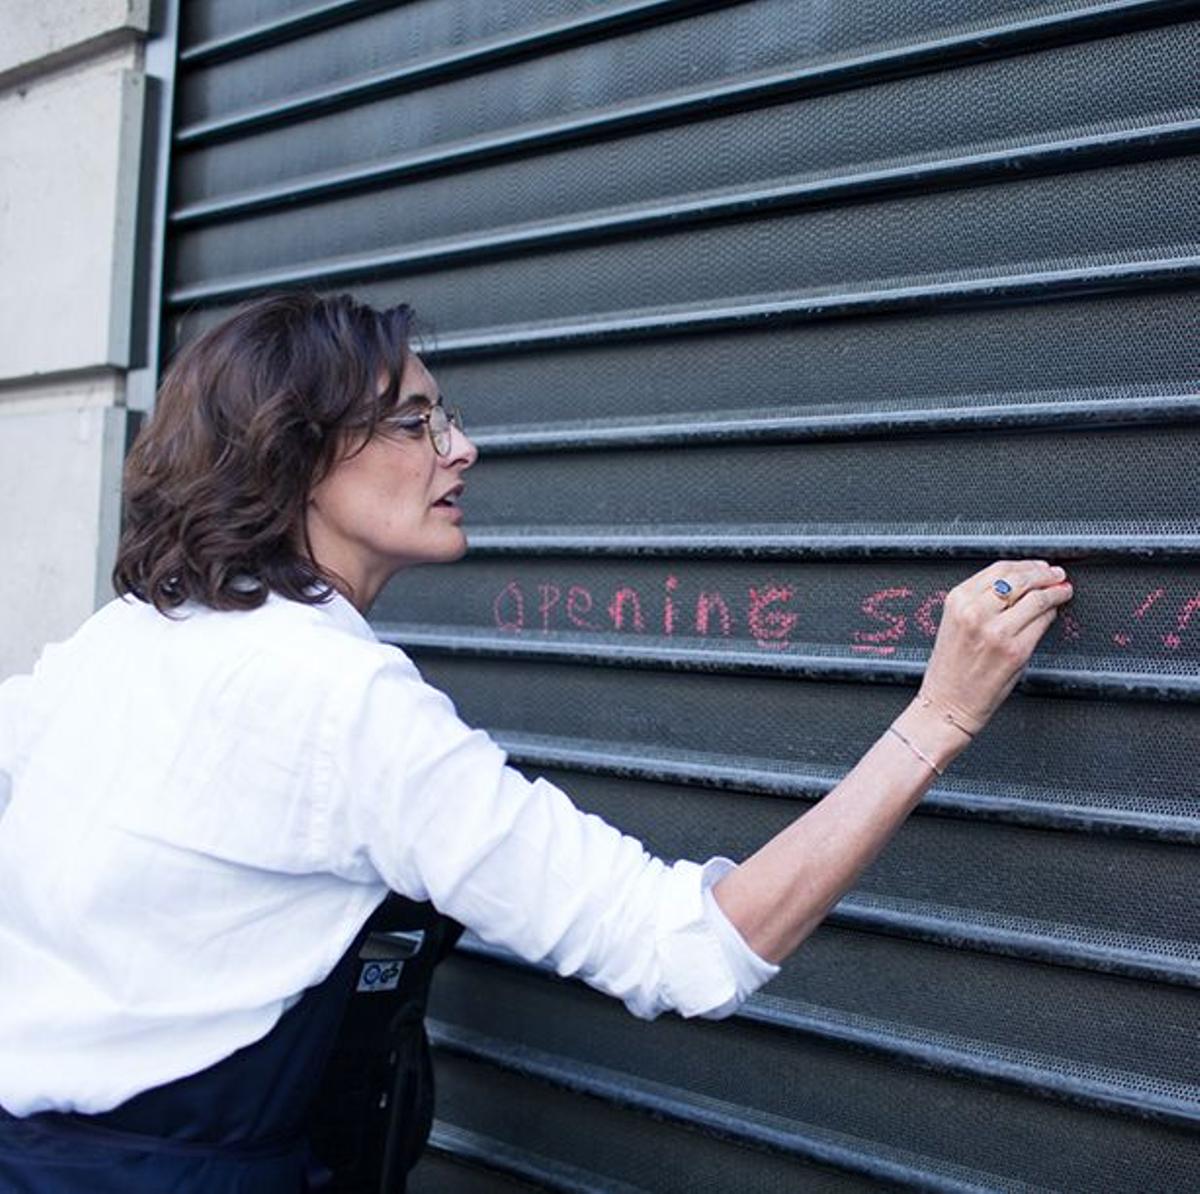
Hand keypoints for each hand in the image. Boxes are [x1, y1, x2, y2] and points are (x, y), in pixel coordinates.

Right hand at [920, 560, 1072, 733]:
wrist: (947, 703)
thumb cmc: (950, 668)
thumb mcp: (954, 623)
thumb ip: (980, 601)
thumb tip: (1020, 584)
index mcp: (958, 601)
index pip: (1000, 568)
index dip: (1025, 564)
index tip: (1038, 566)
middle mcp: (975, 612)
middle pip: (1021, 579)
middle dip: (1044, 574)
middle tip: (1056, 575)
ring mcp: (997, 632)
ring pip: (1037, 599)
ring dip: (1054, 592)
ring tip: (1062, 590)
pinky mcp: (1016, 651)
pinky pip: (1042, 623)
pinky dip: (1051, 614)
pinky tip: (1053, 612)